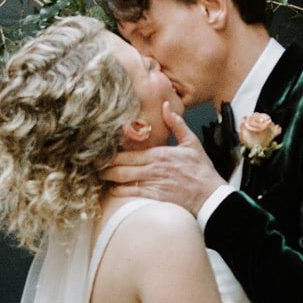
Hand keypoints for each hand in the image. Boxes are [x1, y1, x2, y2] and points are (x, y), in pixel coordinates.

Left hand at [100, 105, 222, 216]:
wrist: (210, 195)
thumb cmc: (201, 170)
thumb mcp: (191, 142)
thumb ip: (176, 123)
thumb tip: (165, 106)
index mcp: (159, 154)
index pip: (128, 153)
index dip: (110, 154)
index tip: (99, 152)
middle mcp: (153, 169)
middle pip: (120, 167)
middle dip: (103, 167)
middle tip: (92, 165)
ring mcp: (153, 184)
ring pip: (123, 181)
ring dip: (108, 179)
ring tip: (98, 176)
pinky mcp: (155, 197)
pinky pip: (131, 194)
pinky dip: (118, 192)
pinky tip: (111, 190)